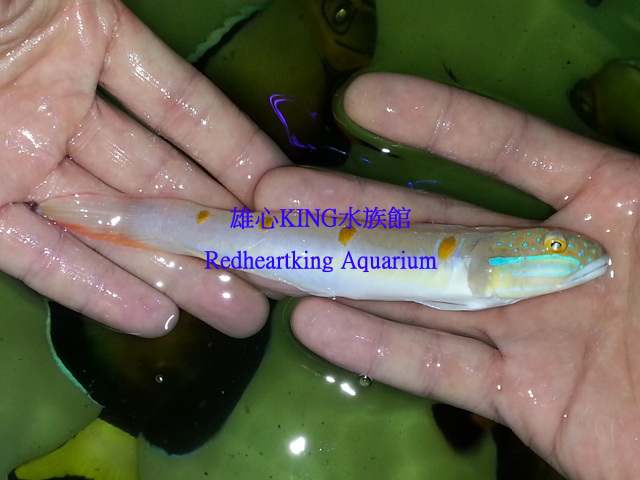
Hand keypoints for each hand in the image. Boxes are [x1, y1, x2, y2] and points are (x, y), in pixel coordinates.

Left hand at [0, 0, 288, 335]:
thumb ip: (111, 20)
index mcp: (80, 33)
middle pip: (157, 180)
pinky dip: (92, 287)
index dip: (235, 149)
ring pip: (110, 226)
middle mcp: (56, 103)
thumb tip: (206, 0)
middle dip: (221, 231)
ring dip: (175, 273)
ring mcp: (16, 160)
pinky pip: (35, 254)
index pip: (179, 105)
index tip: (284, 196)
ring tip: (236, 314)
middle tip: (279, 278)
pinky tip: (156, 319)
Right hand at [255, 73, 639, 479]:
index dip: (435, 122)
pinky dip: (377, 351)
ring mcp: (531, 331)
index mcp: (608, 206)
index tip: (361, 100)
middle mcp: (551, 262)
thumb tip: (555, 148)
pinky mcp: (519, 397)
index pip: (508, 149)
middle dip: (356, 208)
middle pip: (439, 228)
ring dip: (349, 276)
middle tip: (281, 192)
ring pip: (424, 297)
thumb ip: (627, 194)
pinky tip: (316, 324)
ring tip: (277, 254)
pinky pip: (439, 368)